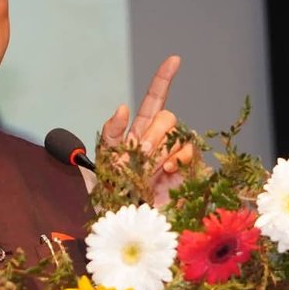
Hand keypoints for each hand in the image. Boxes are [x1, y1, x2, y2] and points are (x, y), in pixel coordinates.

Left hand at [99, 54, 198, 205]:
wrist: (126, 229)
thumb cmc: (110, 203)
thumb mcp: (99, 167)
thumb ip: (108, 136)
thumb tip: (123, 108)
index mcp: (136, 135)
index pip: (153, 100)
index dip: (164, 79)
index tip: (175, 60)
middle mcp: (158, 142)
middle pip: (164, 116)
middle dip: (151, 133)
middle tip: (140, 155)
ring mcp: (173, 157)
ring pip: (176, 133)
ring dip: (161, 148)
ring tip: (150, 170)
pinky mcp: (187, 173)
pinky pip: (189, 152)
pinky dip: (178, 157)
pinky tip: (167, 171)